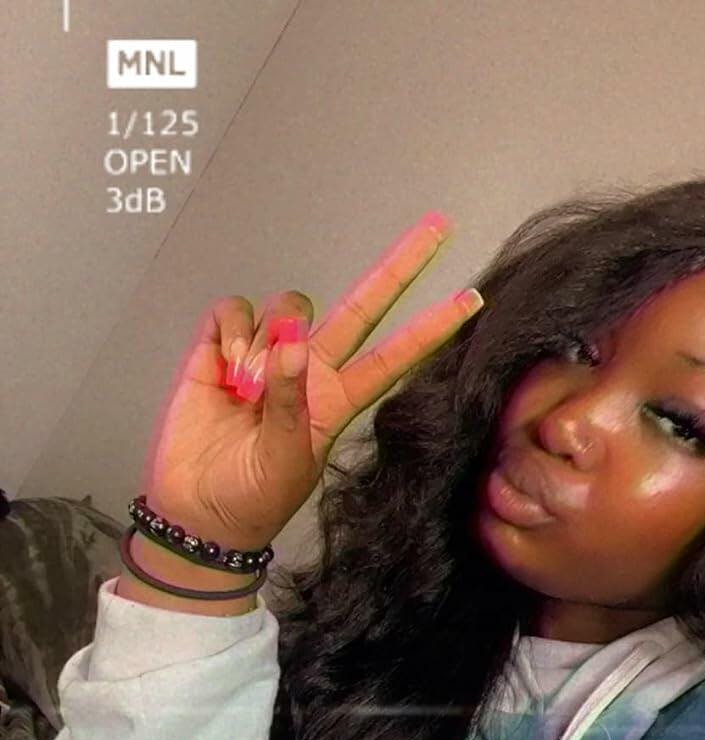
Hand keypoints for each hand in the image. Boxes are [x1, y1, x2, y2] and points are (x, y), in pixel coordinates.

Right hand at [138, 214, 481, 549]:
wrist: (197, 511)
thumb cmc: (252, 497)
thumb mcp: (284, 459)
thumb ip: (289, 401)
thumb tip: (290, 342)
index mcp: (338, 399)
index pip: (395, 356)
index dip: (431, 328)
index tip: (471, 300)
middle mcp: (310, 368)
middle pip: (361, 308)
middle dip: (398, 268)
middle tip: (436, 228)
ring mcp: (267, 355)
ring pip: (287, 307)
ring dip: (267, 339)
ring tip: (244, 389)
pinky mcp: (219, 350)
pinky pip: (232, 312)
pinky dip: (230, 332)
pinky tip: (223, 367)